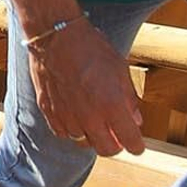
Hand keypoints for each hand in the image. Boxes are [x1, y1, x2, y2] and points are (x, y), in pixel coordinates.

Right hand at [25, 15, 146, 156]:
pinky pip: (64, 133)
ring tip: (94, 117)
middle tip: (117, 134)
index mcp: (111, 105)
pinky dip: (73, 128)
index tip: (137, 144)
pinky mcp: (50, 113)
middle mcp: (89, 116)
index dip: (136, 145)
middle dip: (116, 145)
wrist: (56, 35)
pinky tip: (76, 114)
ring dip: (92, 134)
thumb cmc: (90, 47)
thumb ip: (129, 99)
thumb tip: (135, 120)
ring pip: (84, 142)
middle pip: (107, 150)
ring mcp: (67, 116)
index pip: (130, 142)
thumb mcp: (120, 68)